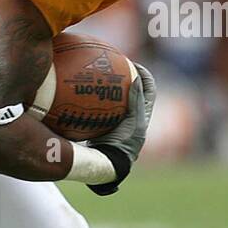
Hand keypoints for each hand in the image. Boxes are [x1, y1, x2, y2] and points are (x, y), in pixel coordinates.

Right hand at [88, 62, 155, 194]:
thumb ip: (136, 100)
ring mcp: (114, 123)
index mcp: (143, 115)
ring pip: (112, 101)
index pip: (148, 91)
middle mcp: (129, 118)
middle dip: (123, 78)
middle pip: (130, 93)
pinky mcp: (100, 127)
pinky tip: (79, 93)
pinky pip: (95, 110)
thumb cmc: (124, 143)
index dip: (145, 76)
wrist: (108, 163)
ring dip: (107, 89)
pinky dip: (90, 101)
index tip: (135, 65)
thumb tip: (137, 77)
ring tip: (97, 76)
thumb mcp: (134, 121)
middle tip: (114, 66)